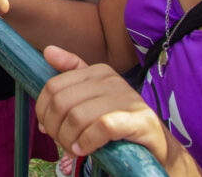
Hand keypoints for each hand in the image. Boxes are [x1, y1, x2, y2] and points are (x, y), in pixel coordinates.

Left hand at [36, 46, 171, 165]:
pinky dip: (86, 143)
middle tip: (60, 142)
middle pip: (62, 102)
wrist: (158, 144)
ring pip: (77, 117)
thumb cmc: (120, 122)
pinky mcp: (138, 120)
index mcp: (98, 72)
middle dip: (54, 127)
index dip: (43, 110)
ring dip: (68, 139)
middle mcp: (112, 80)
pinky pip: (100, 128)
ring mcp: (126, 99)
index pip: (54, 86)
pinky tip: (84, 150)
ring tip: (72, 150)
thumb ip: (71, 76)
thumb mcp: (94, 97)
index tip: (45, 127)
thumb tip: (48, 51)